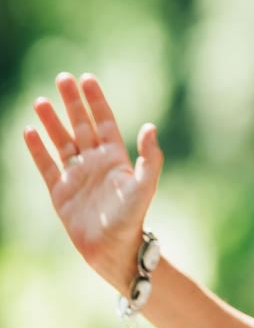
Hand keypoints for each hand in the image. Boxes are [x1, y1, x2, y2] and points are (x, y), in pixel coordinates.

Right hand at [23, 73, 162, 290]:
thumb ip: (149, 157)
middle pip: (81, 126)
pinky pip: (46, 166)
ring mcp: (76, 177)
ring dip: (52, 122)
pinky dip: (37, 150)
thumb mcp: (145, 185)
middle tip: (62, 77)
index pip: (104, 122)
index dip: (96, 101)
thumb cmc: (132, 218)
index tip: (87, 79)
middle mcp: (95, 164)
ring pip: (61, 142)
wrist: (113, 249)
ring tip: (41, 100)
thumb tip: (150, 127)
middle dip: (72, 102)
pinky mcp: (60, 193)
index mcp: (116, 159)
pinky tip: (29, 131)